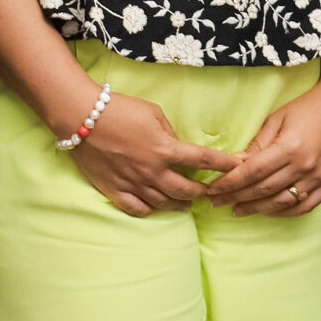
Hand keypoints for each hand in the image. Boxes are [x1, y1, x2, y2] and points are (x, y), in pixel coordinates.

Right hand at [67, 90, 241, 218]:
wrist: (82, 118)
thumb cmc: (120, 109)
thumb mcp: (153, 113)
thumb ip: (169, 132)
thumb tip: (177, 146)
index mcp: (166, 149)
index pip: (203, 160)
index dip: (224, 165)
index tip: (237, 168)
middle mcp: (153, 172)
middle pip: (186, 190)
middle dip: (202, 192)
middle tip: (209, 192)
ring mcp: (134, 184)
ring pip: (164, 203)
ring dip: (180, 204)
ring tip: (187, 205)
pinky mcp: (115, 191)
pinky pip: (138, 209)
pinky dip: (151, 211)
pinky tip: (157, 208)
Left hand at [209, 82, 320, 216]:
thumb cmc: (308, 107)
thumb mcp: (278, 118)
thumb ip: (257, 144)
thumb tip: (234, 164)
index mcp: (289, 147)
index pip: (252, 172)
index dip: (230, 183)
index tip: (213, 190)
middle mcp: (304, 166)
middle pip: (263, 190)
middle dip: (236, 198)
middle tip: (217, 203)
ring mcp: (318, 178)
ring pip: (281, 203)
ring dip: (256, 209)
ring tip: (238, 210)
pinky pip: (303, 207)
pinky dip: (283, 212)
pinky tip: (268, 211)